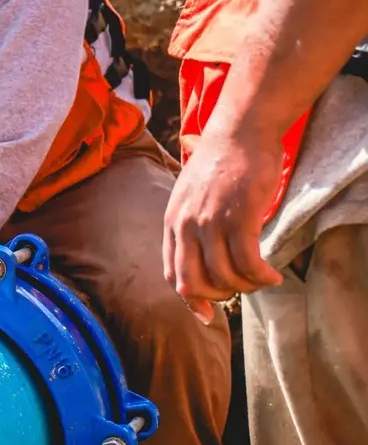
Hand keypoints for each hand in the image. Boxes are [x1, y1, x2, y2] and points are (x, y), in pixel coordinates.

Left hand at [163, 122, 284, 322]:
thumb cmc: (222, 162)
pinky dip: (261, 276)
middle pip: (192, 283)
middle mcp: (186, 225)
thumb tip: (201, 253)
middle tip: (238, 291)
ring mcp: (211, 222)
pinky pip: (248, 263)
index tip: (208, 313)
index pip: (172, 274)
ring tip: (262, 280)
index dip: (190, 299)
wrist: (241, 131)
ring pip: (223, 276)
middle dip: (217, 297)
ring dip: (245, 287)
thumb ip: (190, 223)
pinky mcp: (239, 217)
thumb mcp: (191, 194)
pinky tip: (273, 276)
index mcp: (172, 222)